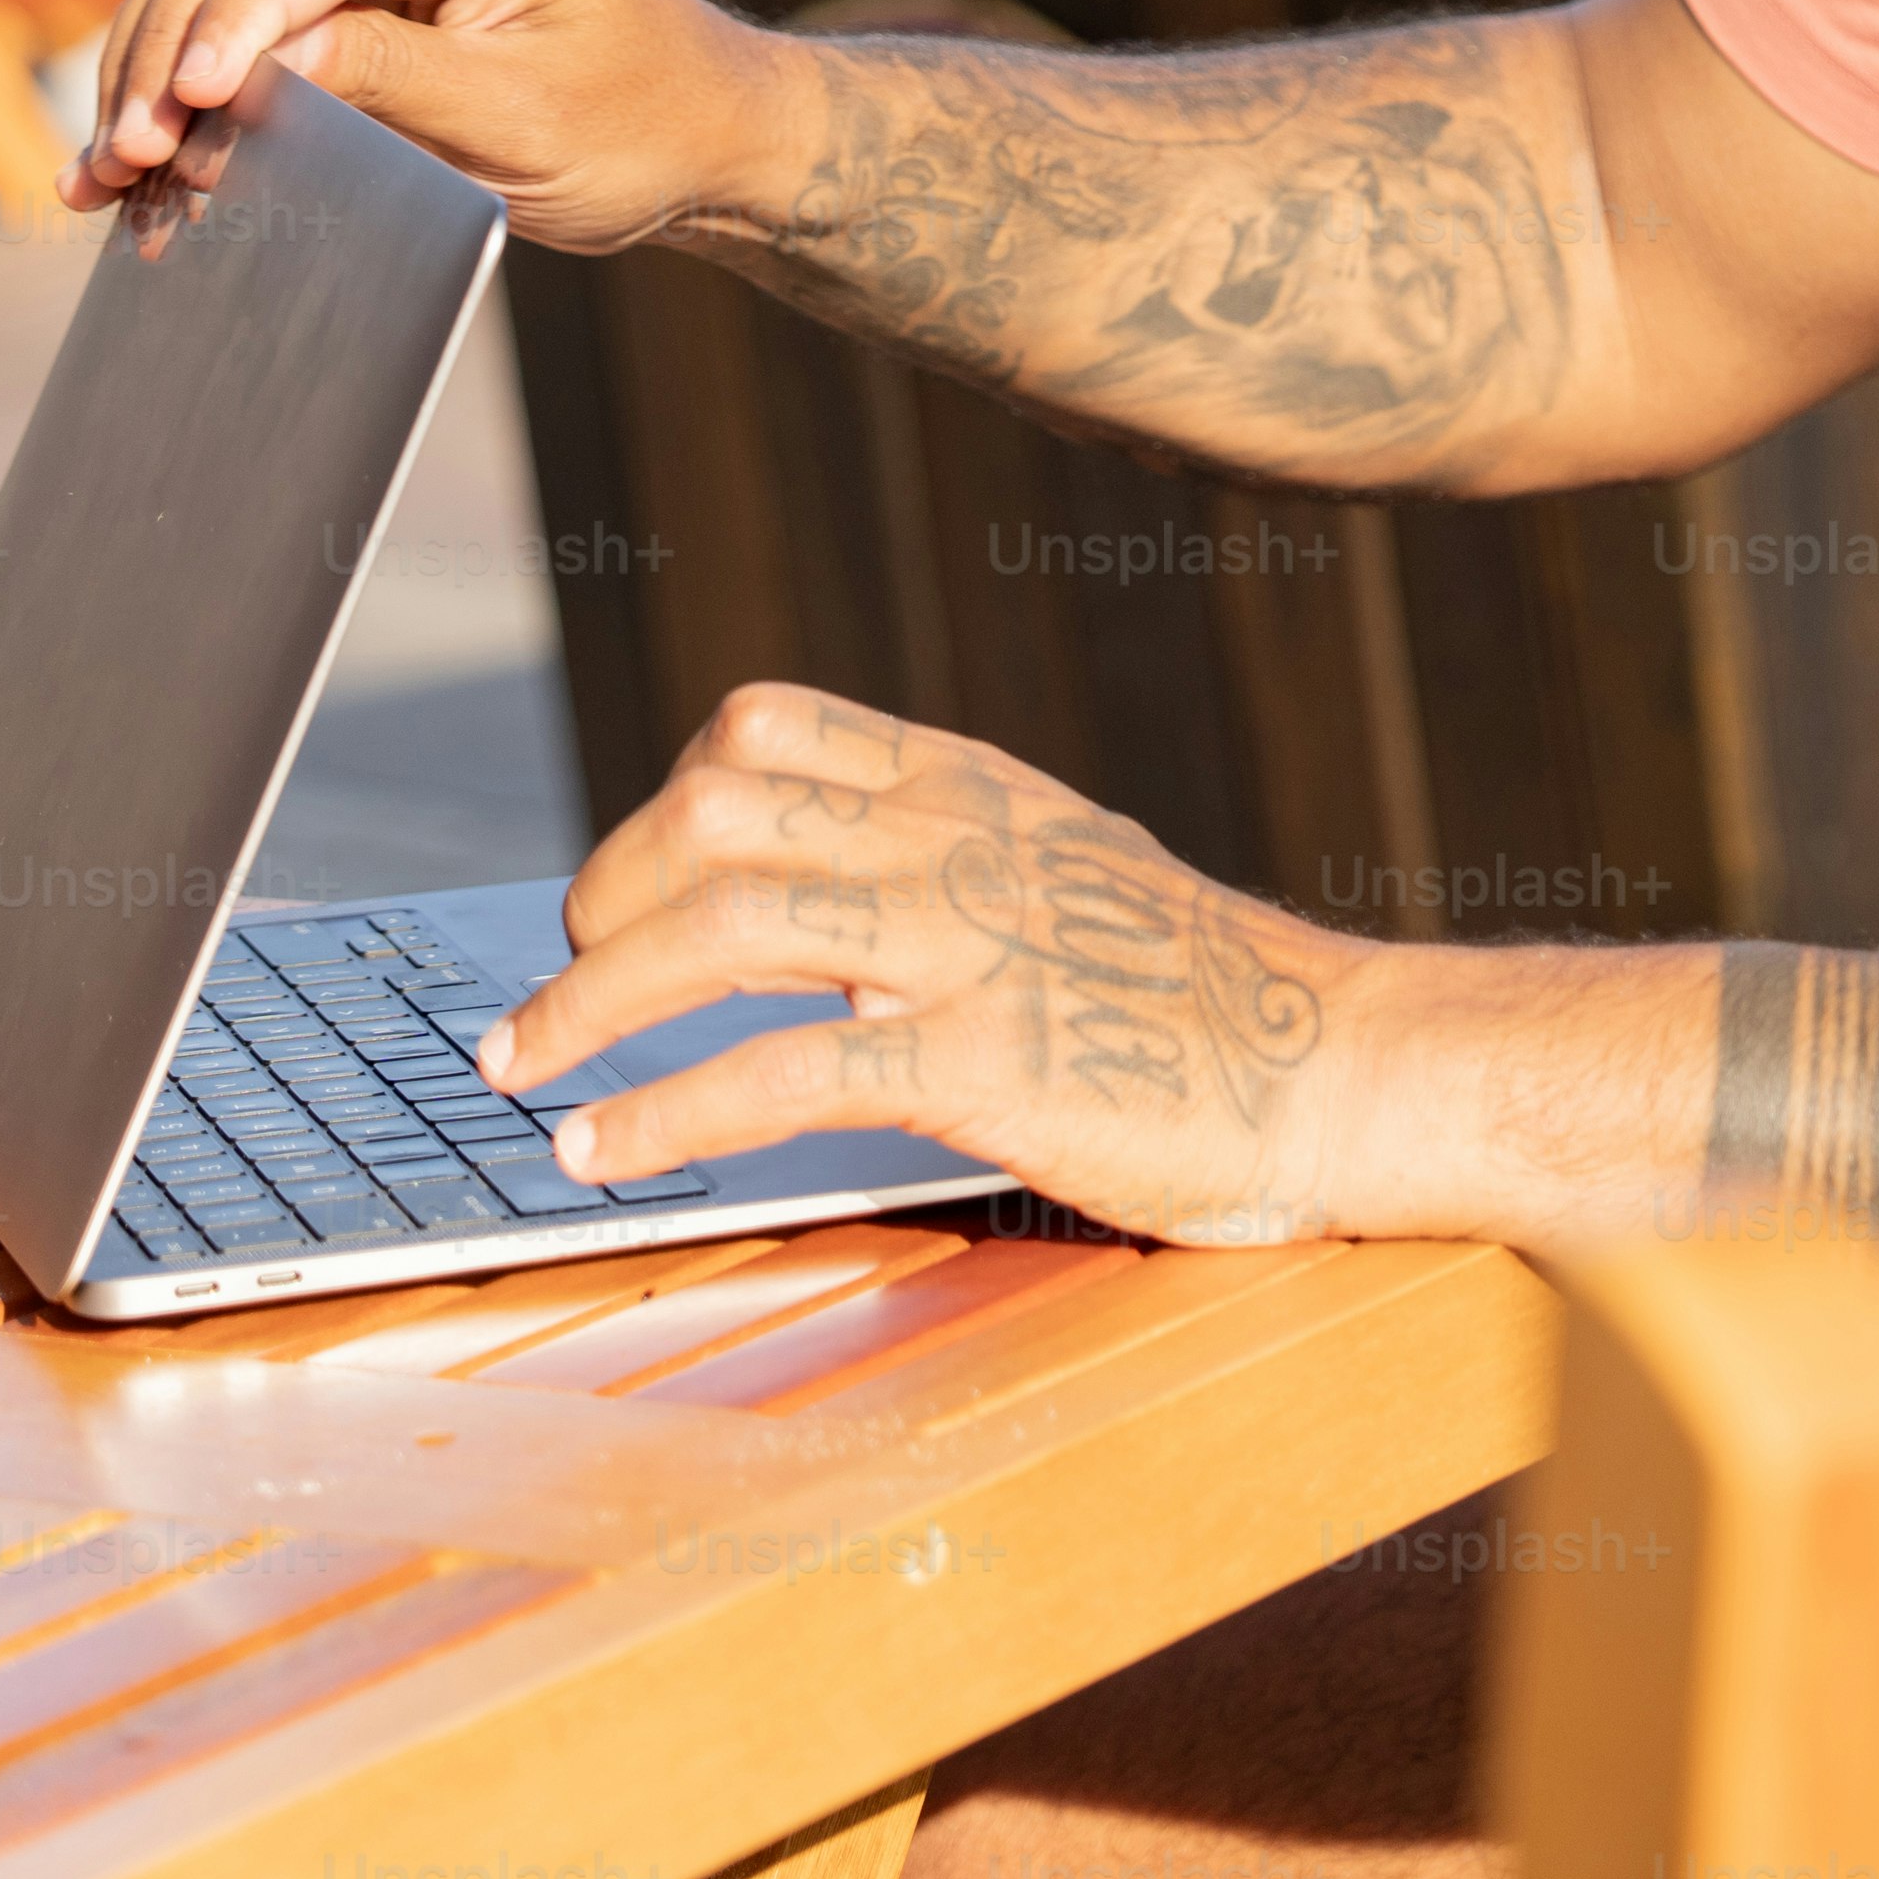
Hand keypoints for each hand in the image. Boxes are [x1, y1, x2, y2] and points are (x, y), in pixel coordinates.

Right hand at [61, 0, 765, 254]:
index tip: (180, 106)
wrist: (704, 132)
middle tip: (118, 156)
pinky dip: (189, 66)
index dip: (231, 22)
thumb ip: (387, 81)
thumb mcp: (517, 120)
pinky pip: (251, 0)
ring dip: (155, 59)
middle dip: (168, 46)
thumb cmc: (637, 126)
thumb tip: (256, 60)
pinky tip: (136, 142)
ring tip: (103, 169)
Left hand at [483, 684, 1413, 1245]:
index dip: (660, 799)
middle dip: (601, 894)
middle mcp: (960, 844)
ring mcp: (974, 946)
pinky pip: (782, 1070)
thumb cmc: (1212, 1000)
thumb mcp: (1075, 876)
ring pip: (728, 924)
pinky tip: (598, 1150)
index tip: (619, 886)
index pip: (770, 728)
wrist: (1351, 1068)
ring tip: (527, 1065)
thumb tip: (823, 900)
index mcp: (976, 792)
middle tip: (557, 981)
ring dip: (591, 1000)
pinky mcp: (989, 1062)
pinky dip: (661, 1111)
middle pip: (715, 808)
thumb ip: (958, 865)